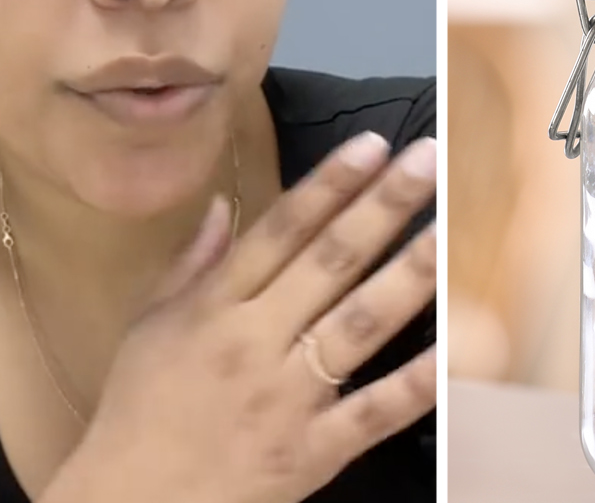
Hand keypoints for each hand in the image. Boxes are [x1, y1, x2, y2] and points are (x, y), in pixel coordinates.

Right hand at [44, 133, 438, 502]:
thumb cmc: (137, 415)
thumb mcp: (145, 330)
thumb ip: (190, 264)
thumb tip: (221, 200)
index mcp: (213, 308)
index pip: (279, 232)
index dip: (328, 184)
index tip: (372, 144)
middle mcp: (253, 342)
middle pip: (329, 263)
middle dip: (383, 207)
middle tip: (430, 159)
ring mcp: (287, 397)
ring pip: (359, 324)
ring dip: (410, 274)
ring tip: (452, 228)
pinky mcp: (313, 450)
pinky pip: (375, 409)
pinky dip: (419, 380)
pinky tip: (457, 346)